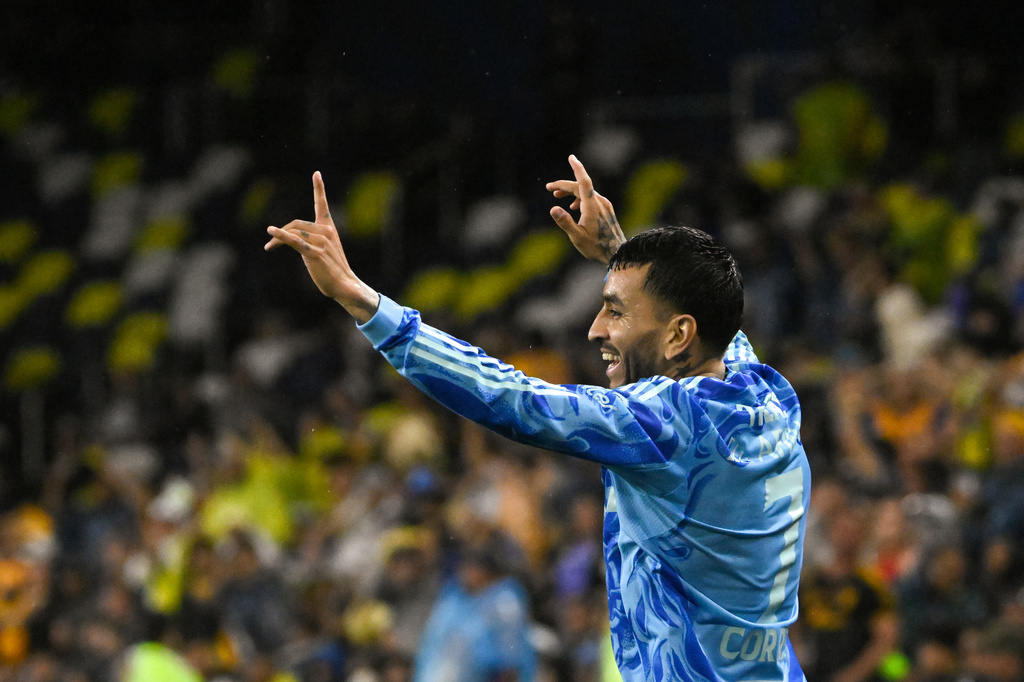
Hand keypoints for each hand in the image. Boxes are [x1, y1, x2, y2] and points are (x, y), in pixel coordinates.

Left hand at [265, 172, 379, 322]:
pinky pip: (294, 241)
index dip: (319, 188)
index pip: (322, 204)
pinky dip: (281, 236)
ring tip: (269, 248)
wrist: (344, 285)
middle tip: (270, 246)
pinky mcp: (313, 252)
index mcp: (329, 228)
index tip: (316, 173)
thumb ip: (310, 241)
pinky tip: (271, 232)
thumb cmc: (333, 270)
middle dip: (281, 232)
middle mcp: (326, 232)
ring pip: (293, 232)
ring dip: (277, 239)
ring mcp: (320, 241)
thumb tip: (291, 239)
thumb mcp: (323, 251)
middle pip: (296, 223)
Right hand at [546, 154, 625, 263]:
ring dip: (571, 191)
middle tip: (549, 188)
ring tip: (557, 196)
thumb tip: (553, 208)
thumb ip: (565, 222)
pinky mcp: (606, 210)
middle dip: (564, 185)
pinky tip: (573, 207)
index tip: (571, 157)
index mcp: (592, 206)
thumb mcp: (577, 237)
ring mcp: (605, 205)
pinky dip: (579, 198)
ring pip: (585, 192)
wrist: (617, 254)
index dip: (577, 168)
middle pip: (580, 187)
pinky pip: (591, 198)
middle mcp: (600, 202)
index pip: (584, 182)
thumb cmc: (596, 247)